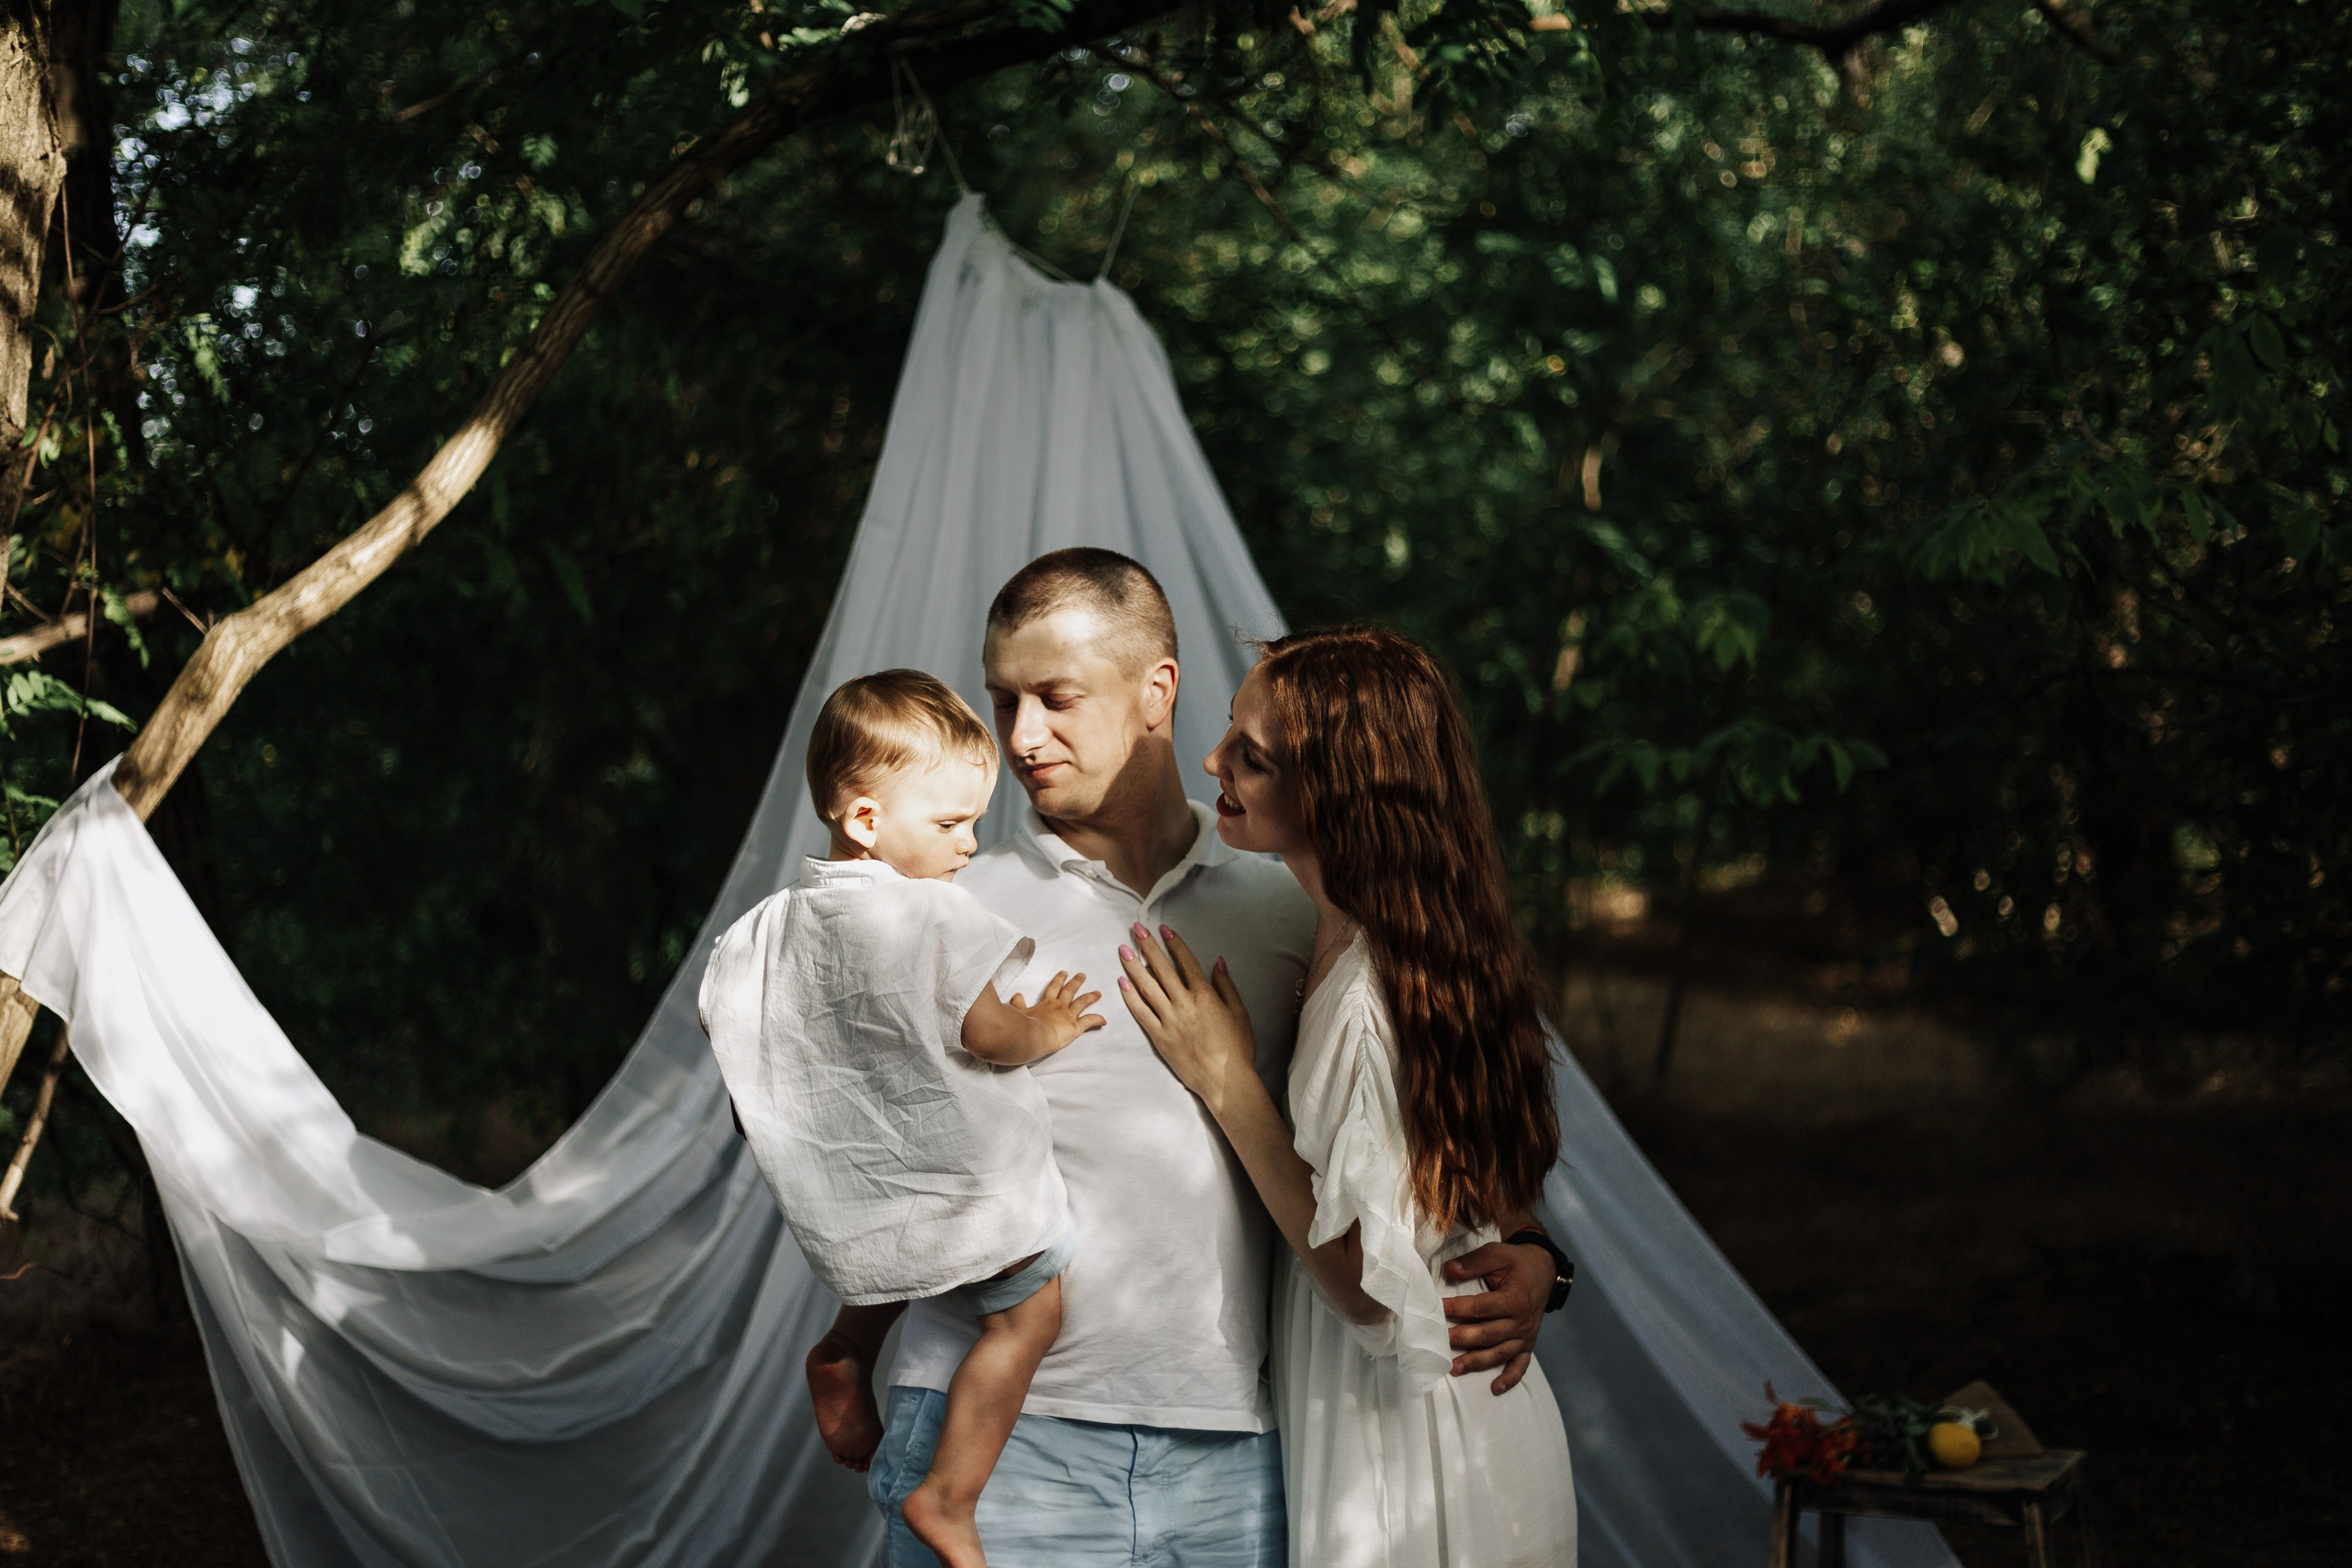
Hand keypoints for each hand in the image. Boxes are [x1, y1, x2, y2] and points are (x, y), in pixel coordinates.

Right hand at [1009, 971, 1105, 1049]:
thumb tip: (1017, 995)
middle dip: (1077, 982)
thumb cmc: (1023, 1025)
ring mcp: (1068, 1015)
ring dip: (1091, 997)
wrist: (1031, 1035)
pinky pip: (1089, 1021)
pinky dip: (1097, 1020)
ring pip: (1082, 1002)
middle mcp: (1059, 1006)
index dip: (1059, 980)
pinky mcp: (1075, 1027)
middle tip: (1082, 975)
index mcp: (1046, 1003)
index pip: (1053, 988)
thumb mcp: (1018, 1011)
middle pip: (1070, 990)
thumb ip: (1018, 1003)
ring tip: (1098, 993)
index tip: (1064, 973)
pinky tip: (1104, 1020)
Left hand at [1116, 923, 1257, 1115]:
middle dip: (1148, 947)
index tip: (1162, 929)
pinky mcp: (1159, 1037)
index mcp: (1205, 995)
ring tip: (1123, 949)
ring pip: (1147, 987)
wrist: (1224, 1081)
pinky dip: (1131, 996)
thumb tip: (1218, 962)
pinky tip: (1122, 982)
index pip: (1185, 961)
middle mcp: (1184, 1004)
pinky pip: (1141, 1013)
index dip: (1173, 943)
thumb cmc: (1237, 1048)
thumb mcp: (1239, 1013)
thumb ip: (1226, 985)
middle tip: (1136, 929)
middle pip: (1162, 969)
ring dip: (1133, 966)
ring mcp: (1169, 1021)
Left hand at [1440, 1238, 1554, 1394]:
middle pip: (1488, 1335)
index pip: (1480, 1307)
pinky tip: (1495, 1388)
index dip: (1457, 1308)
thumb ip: (1473, 1262)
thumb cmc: (1516, 1263)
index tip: (1437, 1309)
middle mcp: (1522, 1322)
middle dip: (1461, 1339)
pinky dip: (1510, 1379)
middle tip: (1438, 1343)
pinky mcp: (1529, 1345)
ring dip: (1476, 1363)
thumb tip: (1450, 1270)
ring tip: (1453, 1368)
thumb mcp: (1497, 1254)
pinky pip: (1520, 1365)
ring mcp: (1526, 1336)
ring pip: (1499, 1354)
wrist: (1544, 1272)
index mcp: (1515, 1299)